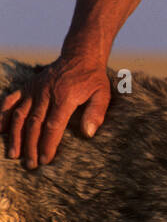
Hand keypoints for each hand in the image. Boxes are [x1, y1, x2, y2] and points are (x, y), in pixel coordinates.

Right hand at [1, 54, 111, 168]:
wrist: (80, 56)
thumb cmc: (92, 78)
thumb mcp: (102, 93)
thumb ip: (96, 113)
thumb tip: (88, 133)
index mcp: (64, 97)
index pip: (53, 126)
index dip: (47, 144)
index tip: (45, 160)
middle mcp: (45, 93)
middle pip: (34, 124)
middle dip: (30, 146)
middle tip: (30, 165)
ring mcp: (34, 90)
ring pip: (19, 115)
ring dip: (15, 136)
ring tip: (13, 154)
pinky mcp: (27, 87)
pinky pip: (11, 100)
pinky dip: (3, 114)